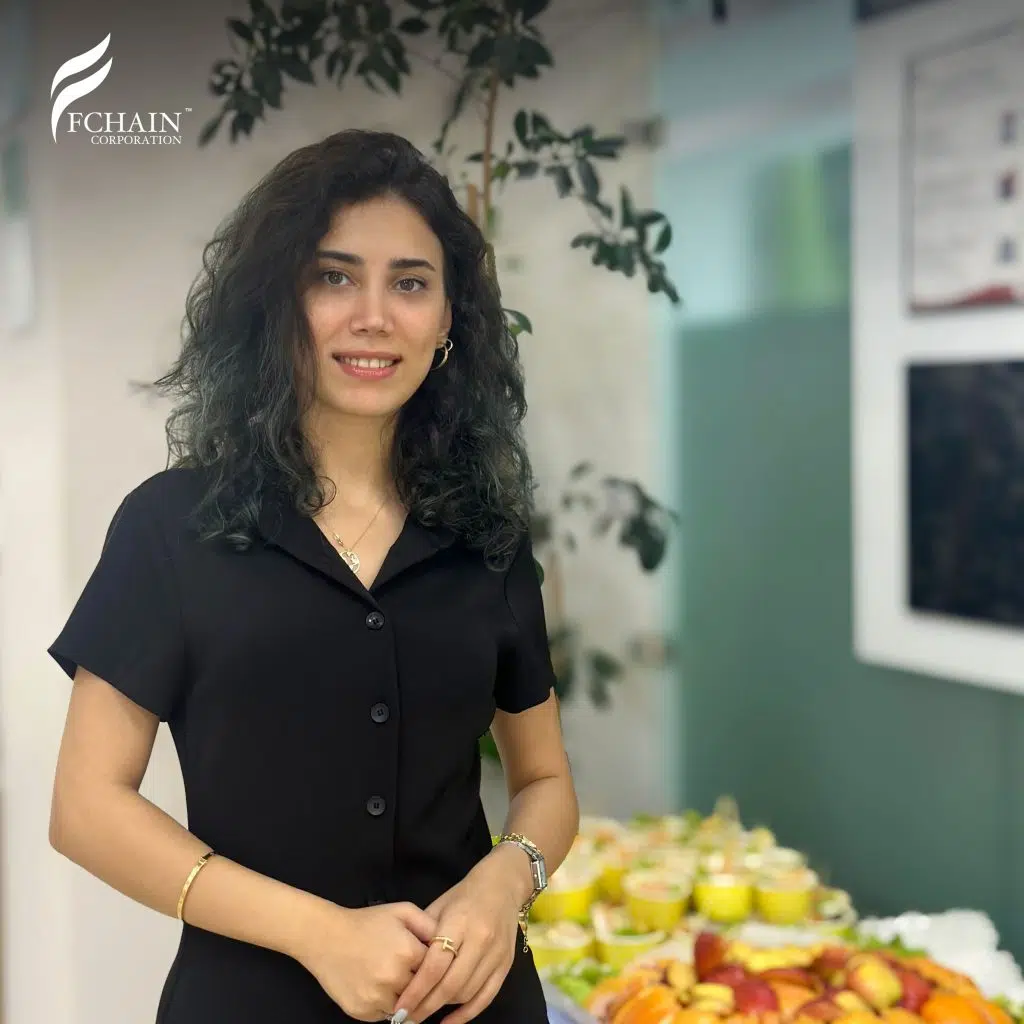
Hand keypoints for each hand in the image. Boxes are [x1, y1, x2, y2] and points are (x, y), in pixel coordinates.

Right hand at [295, 900, 437, 1021]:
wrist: (325, 937)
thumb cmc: (367, 922)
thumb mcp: (402, 911)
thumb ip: (429, 925)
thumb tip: (448, 943)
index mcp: (407, 952)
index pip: (436, 969)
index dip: (433, 965)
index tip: (428, 961)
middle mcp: (394, 978)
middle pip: (422, 991)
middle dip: (421, 983)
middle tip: (412, 972)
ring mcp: (377, 998)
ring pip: (406, 1007)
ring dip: (406, 998)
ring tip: (396, 979)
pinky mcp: (363, 1012)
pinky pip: (385, 1016)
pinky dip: (387, 1006)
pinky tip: (380, 987)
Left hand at [392, 850, 529, 1023]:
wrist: (503, 884)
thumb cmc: (465, 894)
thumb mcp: (439, 905)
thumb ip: (424, 934)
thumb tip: (404, 966)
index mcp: (459, 922)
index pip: (435, 964)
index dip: (416, 989)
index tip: (400, 1005)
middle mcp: (480, 940)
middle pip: (450, 983)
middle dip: (426, 1005)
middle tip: (406, 1017)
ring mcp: (496, 954)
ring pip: (467, 992)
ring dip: (443, 1008)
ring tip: (423, 1013)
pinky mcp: (506, 964)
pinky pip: (486, 997)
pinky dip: (466, 1014)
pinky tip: (448, 1022)